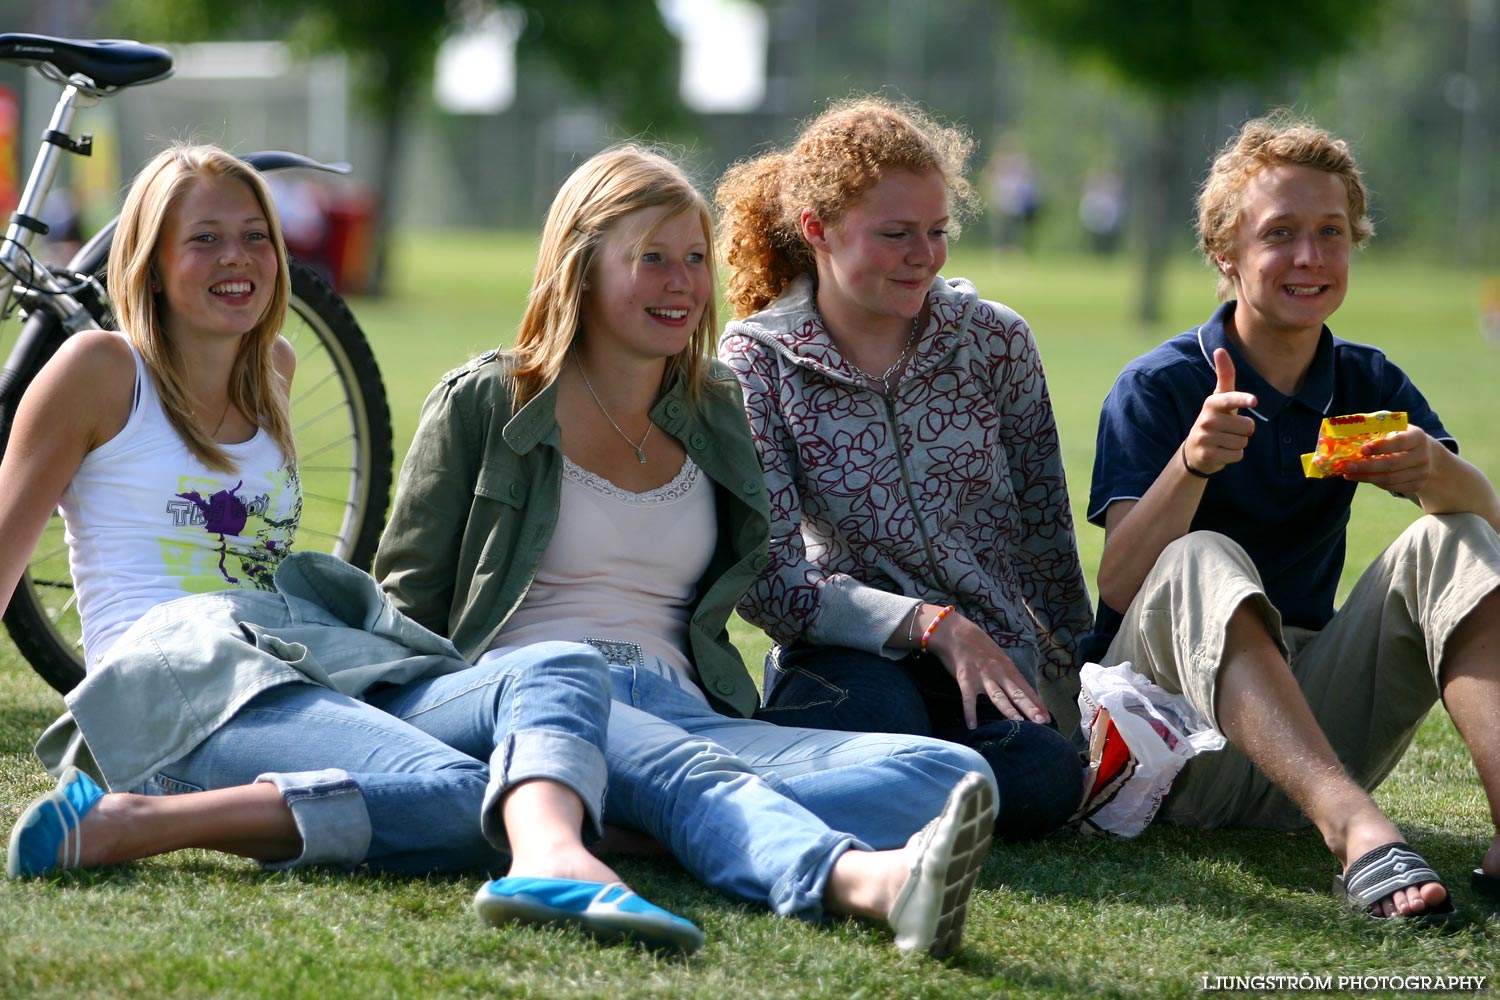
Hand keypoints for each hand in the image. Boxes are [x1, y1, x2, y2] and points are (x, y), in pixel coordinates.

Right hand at [925, 611, 1049, 727]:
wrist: (957, 633)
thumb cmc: (979, 647)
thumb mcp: (998, 659)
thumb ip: (1008, 675)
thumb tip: (1019, 692)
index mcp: (1009, 668)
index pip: (1026, 689)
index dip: (1037, 704)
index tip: (1047, 718)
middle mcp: (999, 672)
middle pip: (1016, 693)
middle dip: (1029, 707)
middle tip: (1041, 722)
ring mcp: (982, 676)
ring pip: (998, 695)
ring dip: (1008, 709)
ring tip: (1018, 721)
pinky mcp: (965, 678)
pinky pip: (968, 698)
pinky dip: (970, 712)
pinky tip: (972, 725)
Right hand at [1182, 349, 1257, 476]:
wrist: (1194, 450)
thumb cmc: (1214, 419)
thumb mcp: (1219, 398)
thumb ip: (1224, 375)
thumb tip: (1219, 349)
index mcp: (1211, 403)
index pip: (1230, 400)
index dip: (1243, 399)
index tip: (1254, 401)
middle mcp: (1206, 420)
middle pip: (1247, 426)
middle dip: (1244, 431)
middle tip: (1229, 431)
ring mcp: (1205, 438)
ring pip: (1243, 441)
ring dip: (1239, 443)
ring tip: (1224, 441)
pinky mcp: (1208, 455)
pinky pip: (1237, 455)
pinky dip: (1234, 456)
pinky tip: (1222, 452)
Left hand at [1342, 425, 1434, 494]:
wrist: (1426, 454)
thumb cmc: (1402, 437)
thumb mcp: (1396, 428)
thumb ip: (1378, 428)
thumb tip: (1351, 426)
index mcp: (1417, 437)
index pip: (1399, 442)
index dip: (1380, 446)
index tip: (1362, 449)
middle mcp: (1422, 456)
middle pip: (1392, 464)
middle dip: (1366, 466)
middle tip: (1346, 466)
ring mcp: (1422, 473)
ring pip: (1389, 479)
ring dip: (1365, 477)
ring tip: (1348, 473)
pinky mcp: (1417, 485)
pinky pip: (1391, 486)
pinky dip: (1374, 482)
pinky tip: (1361, 477)